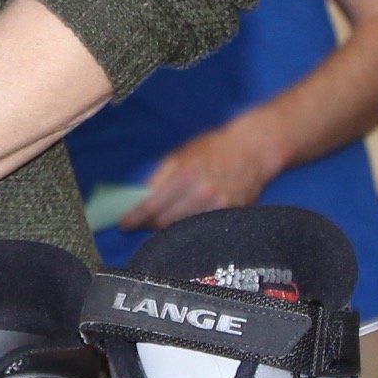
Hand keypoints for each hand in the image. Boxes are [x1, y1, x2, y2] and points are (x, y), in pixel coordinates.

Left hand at [119, 121, 286, 231]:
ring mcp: (218, 207)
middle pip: (165, 222)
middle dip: (150, 224)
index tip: (124, 225)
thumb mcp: (182, 154)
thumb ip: (160, 176)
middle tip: (143, 223)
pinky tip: (187, 223)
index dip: (135, 218)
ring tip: (163, 222)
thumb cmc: (214, 148)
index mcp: (185, 175)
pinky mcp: (231, 215)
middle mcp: (201, 194)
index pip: (152, 205)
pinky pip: (203, 229)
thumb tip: (142, 198)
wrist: (253, 150)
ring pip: (184, 229)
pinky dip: (191, 228)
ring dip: (170, 228)